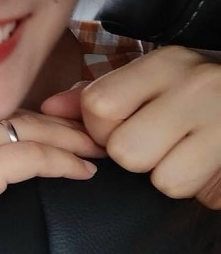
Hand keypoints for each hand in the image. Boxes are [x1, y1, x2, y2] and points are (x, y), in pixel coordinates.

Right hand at [0, 113, 99, 253]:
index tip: (49, 128)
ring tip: (97, 148)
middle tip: (87, 131)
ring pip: (30, 129)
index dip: (24, 118)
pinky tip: (83, 171)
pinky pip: (31, 158)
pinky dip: (63, 161)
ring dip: (70, 138)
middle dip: (56, 122)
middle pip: (14, 114)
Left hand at [41, 46, 220, 208]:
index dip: (100, 129)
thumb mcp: (148, 85)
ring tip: (185, 152)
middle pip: (124, 149)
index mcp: (164, 64)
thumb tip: (49, 108)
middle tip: (158, 143)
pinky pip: (189, 190)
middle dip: (133, 155)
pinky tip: (204, 164)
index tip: (121, 127)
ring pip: (157, 176)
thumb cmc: (195, 98)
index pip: (97, 106)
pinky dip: (193, 187)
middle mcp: (194, 85)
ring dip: (165, 173)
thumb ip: (94, 95)